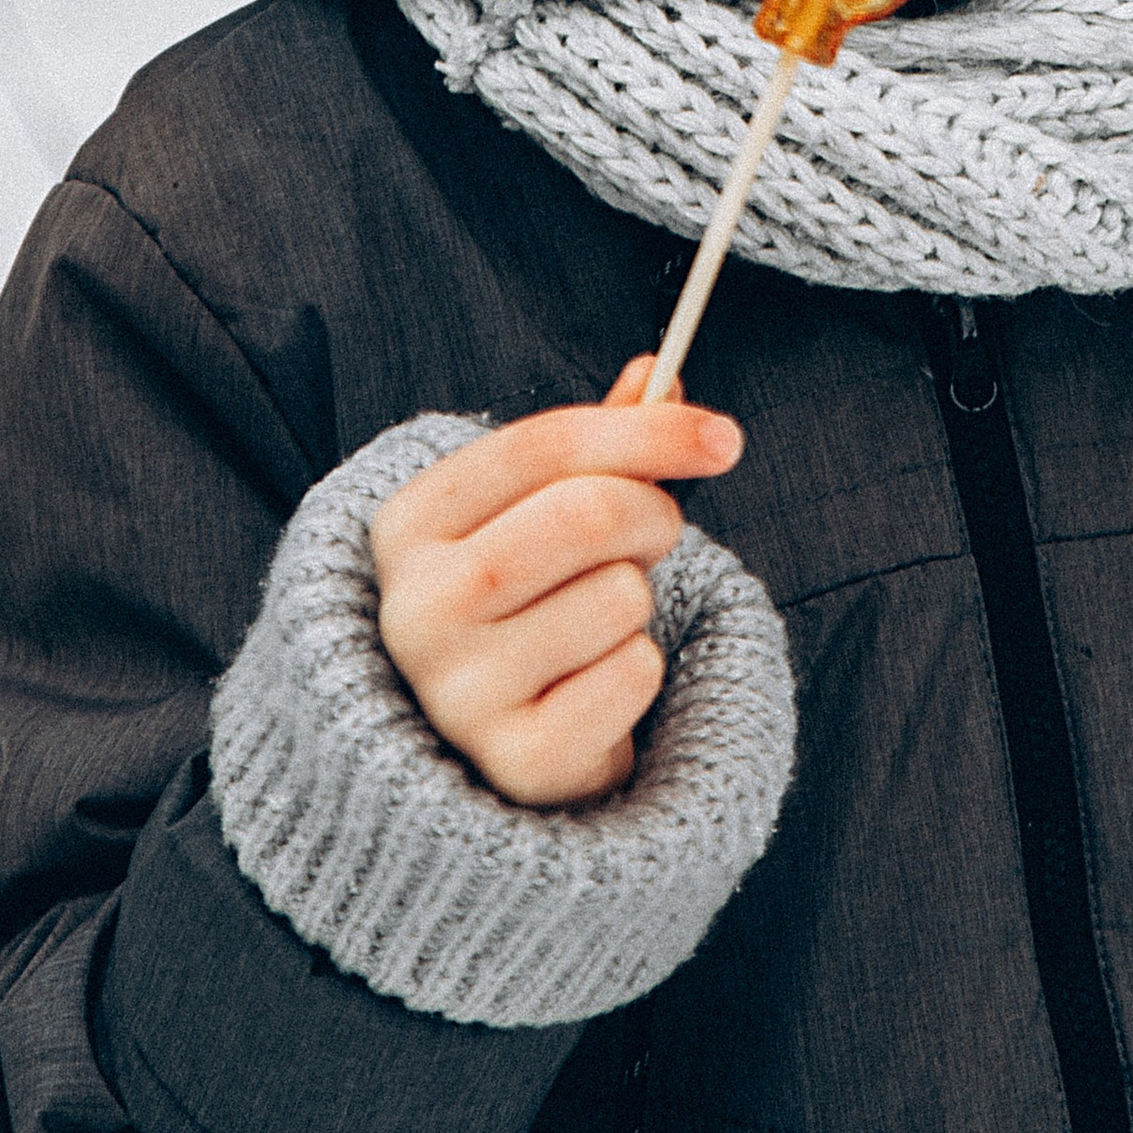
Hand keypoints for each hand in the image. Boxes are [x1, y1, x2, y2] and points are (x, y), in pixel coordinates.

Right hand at [370, 365, 742, 809]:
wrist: (496, 743)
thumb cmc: (527, 601)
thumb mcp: (540, 508)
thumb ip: (598, 441)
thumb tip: (658, 372)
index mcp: (410, 523)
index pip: (542, 444)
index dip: (646, 431)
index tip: (722, 438)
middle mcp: (416, 606)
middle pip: (585, 513)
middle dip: (650, 514)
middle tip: (658, 532)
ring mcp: (457, 692)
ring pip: (617, 596)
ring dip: (637, 601)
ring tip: (599, 621)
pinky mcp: (514, 759)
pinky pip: (632, 675)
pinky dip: (639, 671)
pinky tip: (595, 686)